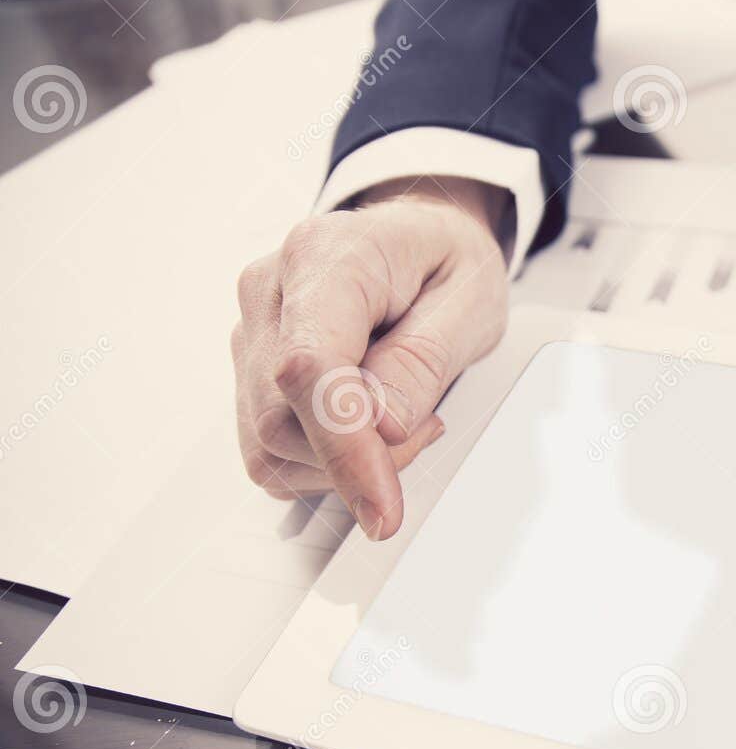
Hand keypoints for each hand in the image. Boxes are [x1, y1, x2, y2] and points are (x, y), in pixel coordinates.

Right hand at [233, 177, 510, 538]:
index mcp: (324, 257)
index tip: (381, 507)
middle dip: (361, 456)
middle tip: (426, 425)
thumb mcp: (472, 300)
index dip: (343, 448)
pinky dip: (324, 461)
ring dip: (344, 462)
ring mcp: (251, 332)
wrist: (418, 241)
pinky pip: (272, 450)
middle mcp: (269, 292)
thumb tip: (381, 426)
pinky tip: (366, 425)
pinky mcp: (251, 372)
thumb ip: (423, 361)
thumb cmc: (445, 262)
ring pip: (270, 445)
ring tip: (402, 414)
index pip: (308, 368)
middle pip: (280, 419)